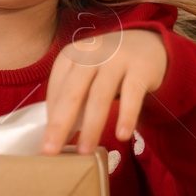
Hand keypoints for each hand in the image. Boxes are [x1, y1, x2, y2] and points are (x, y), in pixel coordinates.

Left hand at [42, 28, 167, 155]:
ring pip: (100, 96)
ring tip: (85, 151)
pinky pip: (132, 96)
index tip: (48, 141)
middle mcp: (92, 54)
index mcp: (73, 54)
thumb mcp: (86, 72)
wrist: (147, 44)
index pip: (56, 88)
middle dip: (60, 124)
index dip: (51, 116)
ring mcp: (117, 59)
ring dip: (91, 126)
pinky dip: (126, 116)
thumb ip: (72, 95)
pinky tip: (121, 136)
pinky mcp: (141, 69)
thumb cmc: (108, 66)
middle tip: (51, 151)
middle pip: (73, 92)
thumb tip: (56, 135)